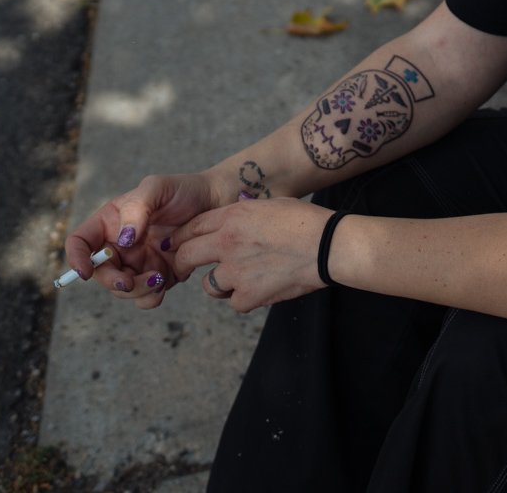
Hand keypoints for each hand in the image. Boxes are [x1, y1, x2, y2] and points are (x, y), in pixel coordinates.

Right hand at [64, 172, 221, 309]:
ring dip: (133, 291)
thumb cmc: (185, 190)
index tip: (86, 271)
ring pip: (122, 289)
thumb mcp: (157, 187)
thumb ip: (137, 208)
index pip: (80, 242)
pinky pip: (146, 296)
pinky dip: (150, 297)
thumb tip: (123, 240)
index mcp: (112, 223)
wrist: (218, 203)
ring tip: (158, 279)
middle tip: (128, 281)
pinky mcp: (159, 276)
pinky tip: (164, 284)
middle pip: (100, 272)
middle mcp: (121, 245)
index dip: (76, 258)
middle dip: (111, 281)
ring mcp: (139, 263)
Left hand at [170, 197, 331, 312]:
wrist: (329, 245)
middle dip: (185, 262)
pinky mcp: (249, 294)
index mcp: (233, 217)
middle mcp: (227, 243)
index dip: (181, 237)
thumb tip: (232, 218)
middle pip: (187, 256)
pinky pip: (234, 302)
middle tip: (190, 267)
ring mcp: (236, 271)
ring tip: (241, 278)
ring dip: (220, 283)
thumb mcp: (271, 205)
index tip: (178, 244)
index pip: (192, 227)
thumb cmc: (306, 222)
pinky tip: (261, 288)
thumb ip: (245, 214)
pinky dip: (245, 298)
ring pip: (209, 284)